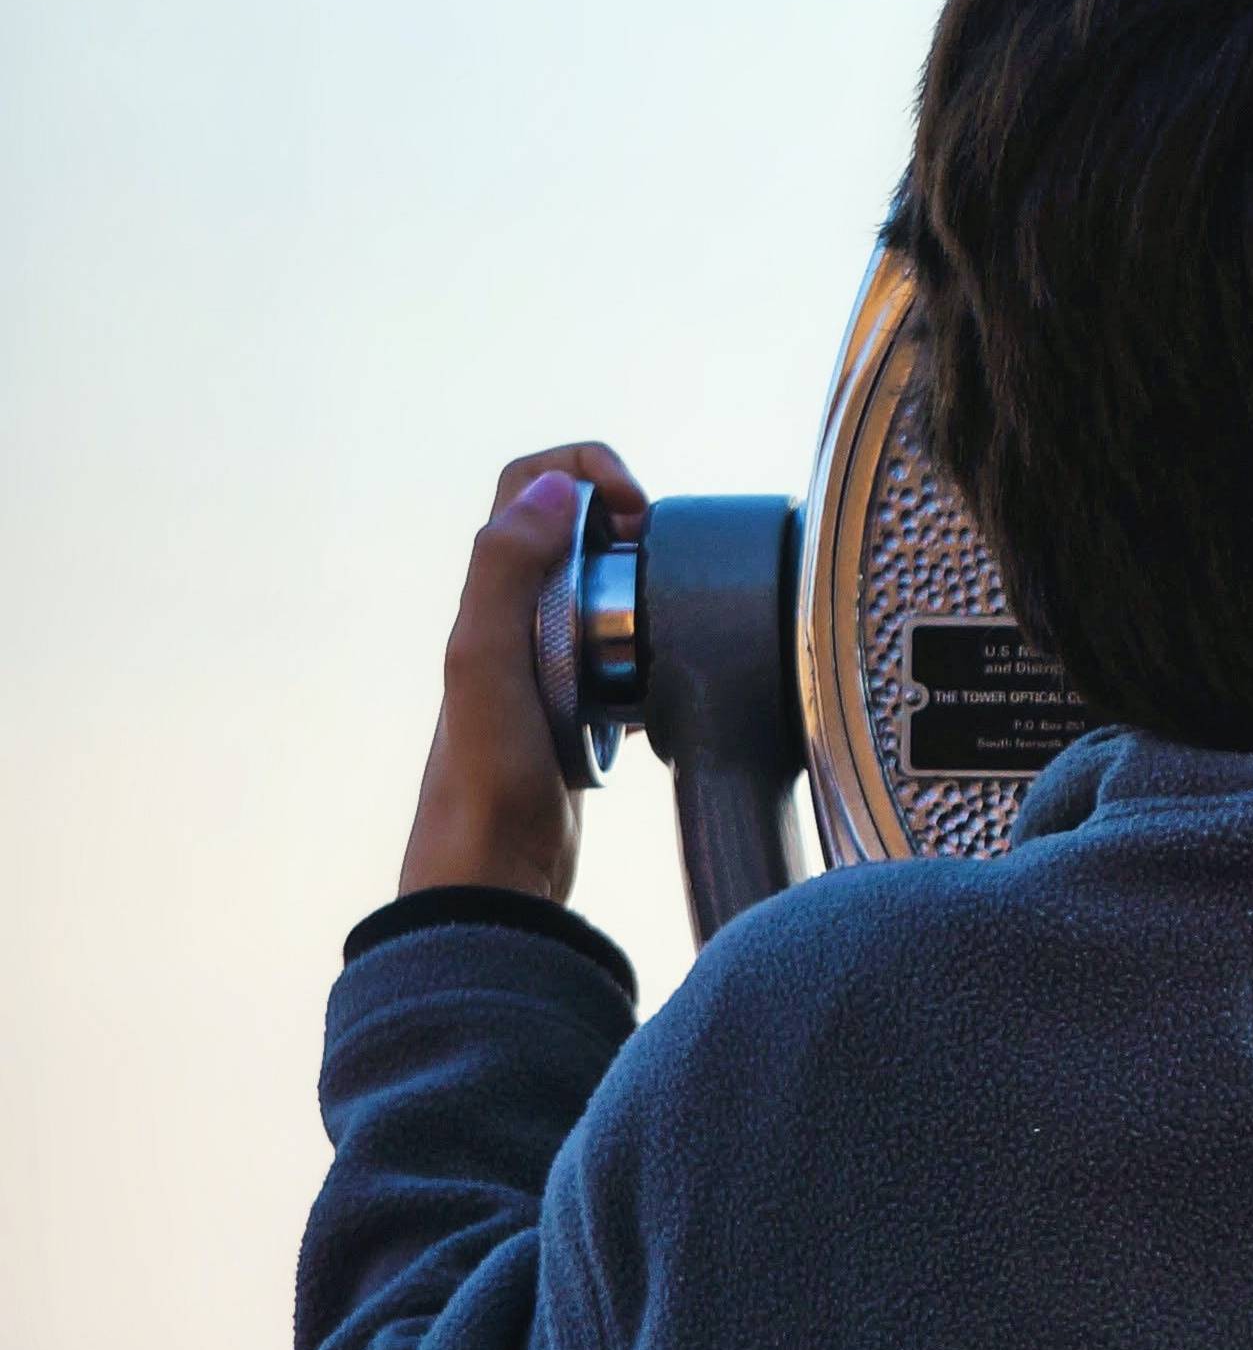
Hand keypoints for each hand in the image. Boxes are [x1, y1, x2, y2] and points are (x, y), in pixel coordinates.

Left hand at [401, 446, 646, 902]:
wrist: (494, 875)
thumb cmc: (485, 777)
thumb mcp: (485, 660)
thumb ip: (507, 569)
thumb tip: (556, 493)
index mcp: (491, 595)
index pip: (530, 482)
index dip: (588, 474)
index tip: (636, 518)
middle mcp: (515, 619)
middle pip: (577, 529)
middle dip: (631, 530)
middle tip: (664, 568)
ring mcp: (550, 665)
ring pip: (611, 591)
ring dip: (648, 595)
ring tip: (670, 630)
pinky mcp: (581, 710)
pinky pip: (628, 656)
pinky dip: (656, 659)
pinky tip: (662, 696)